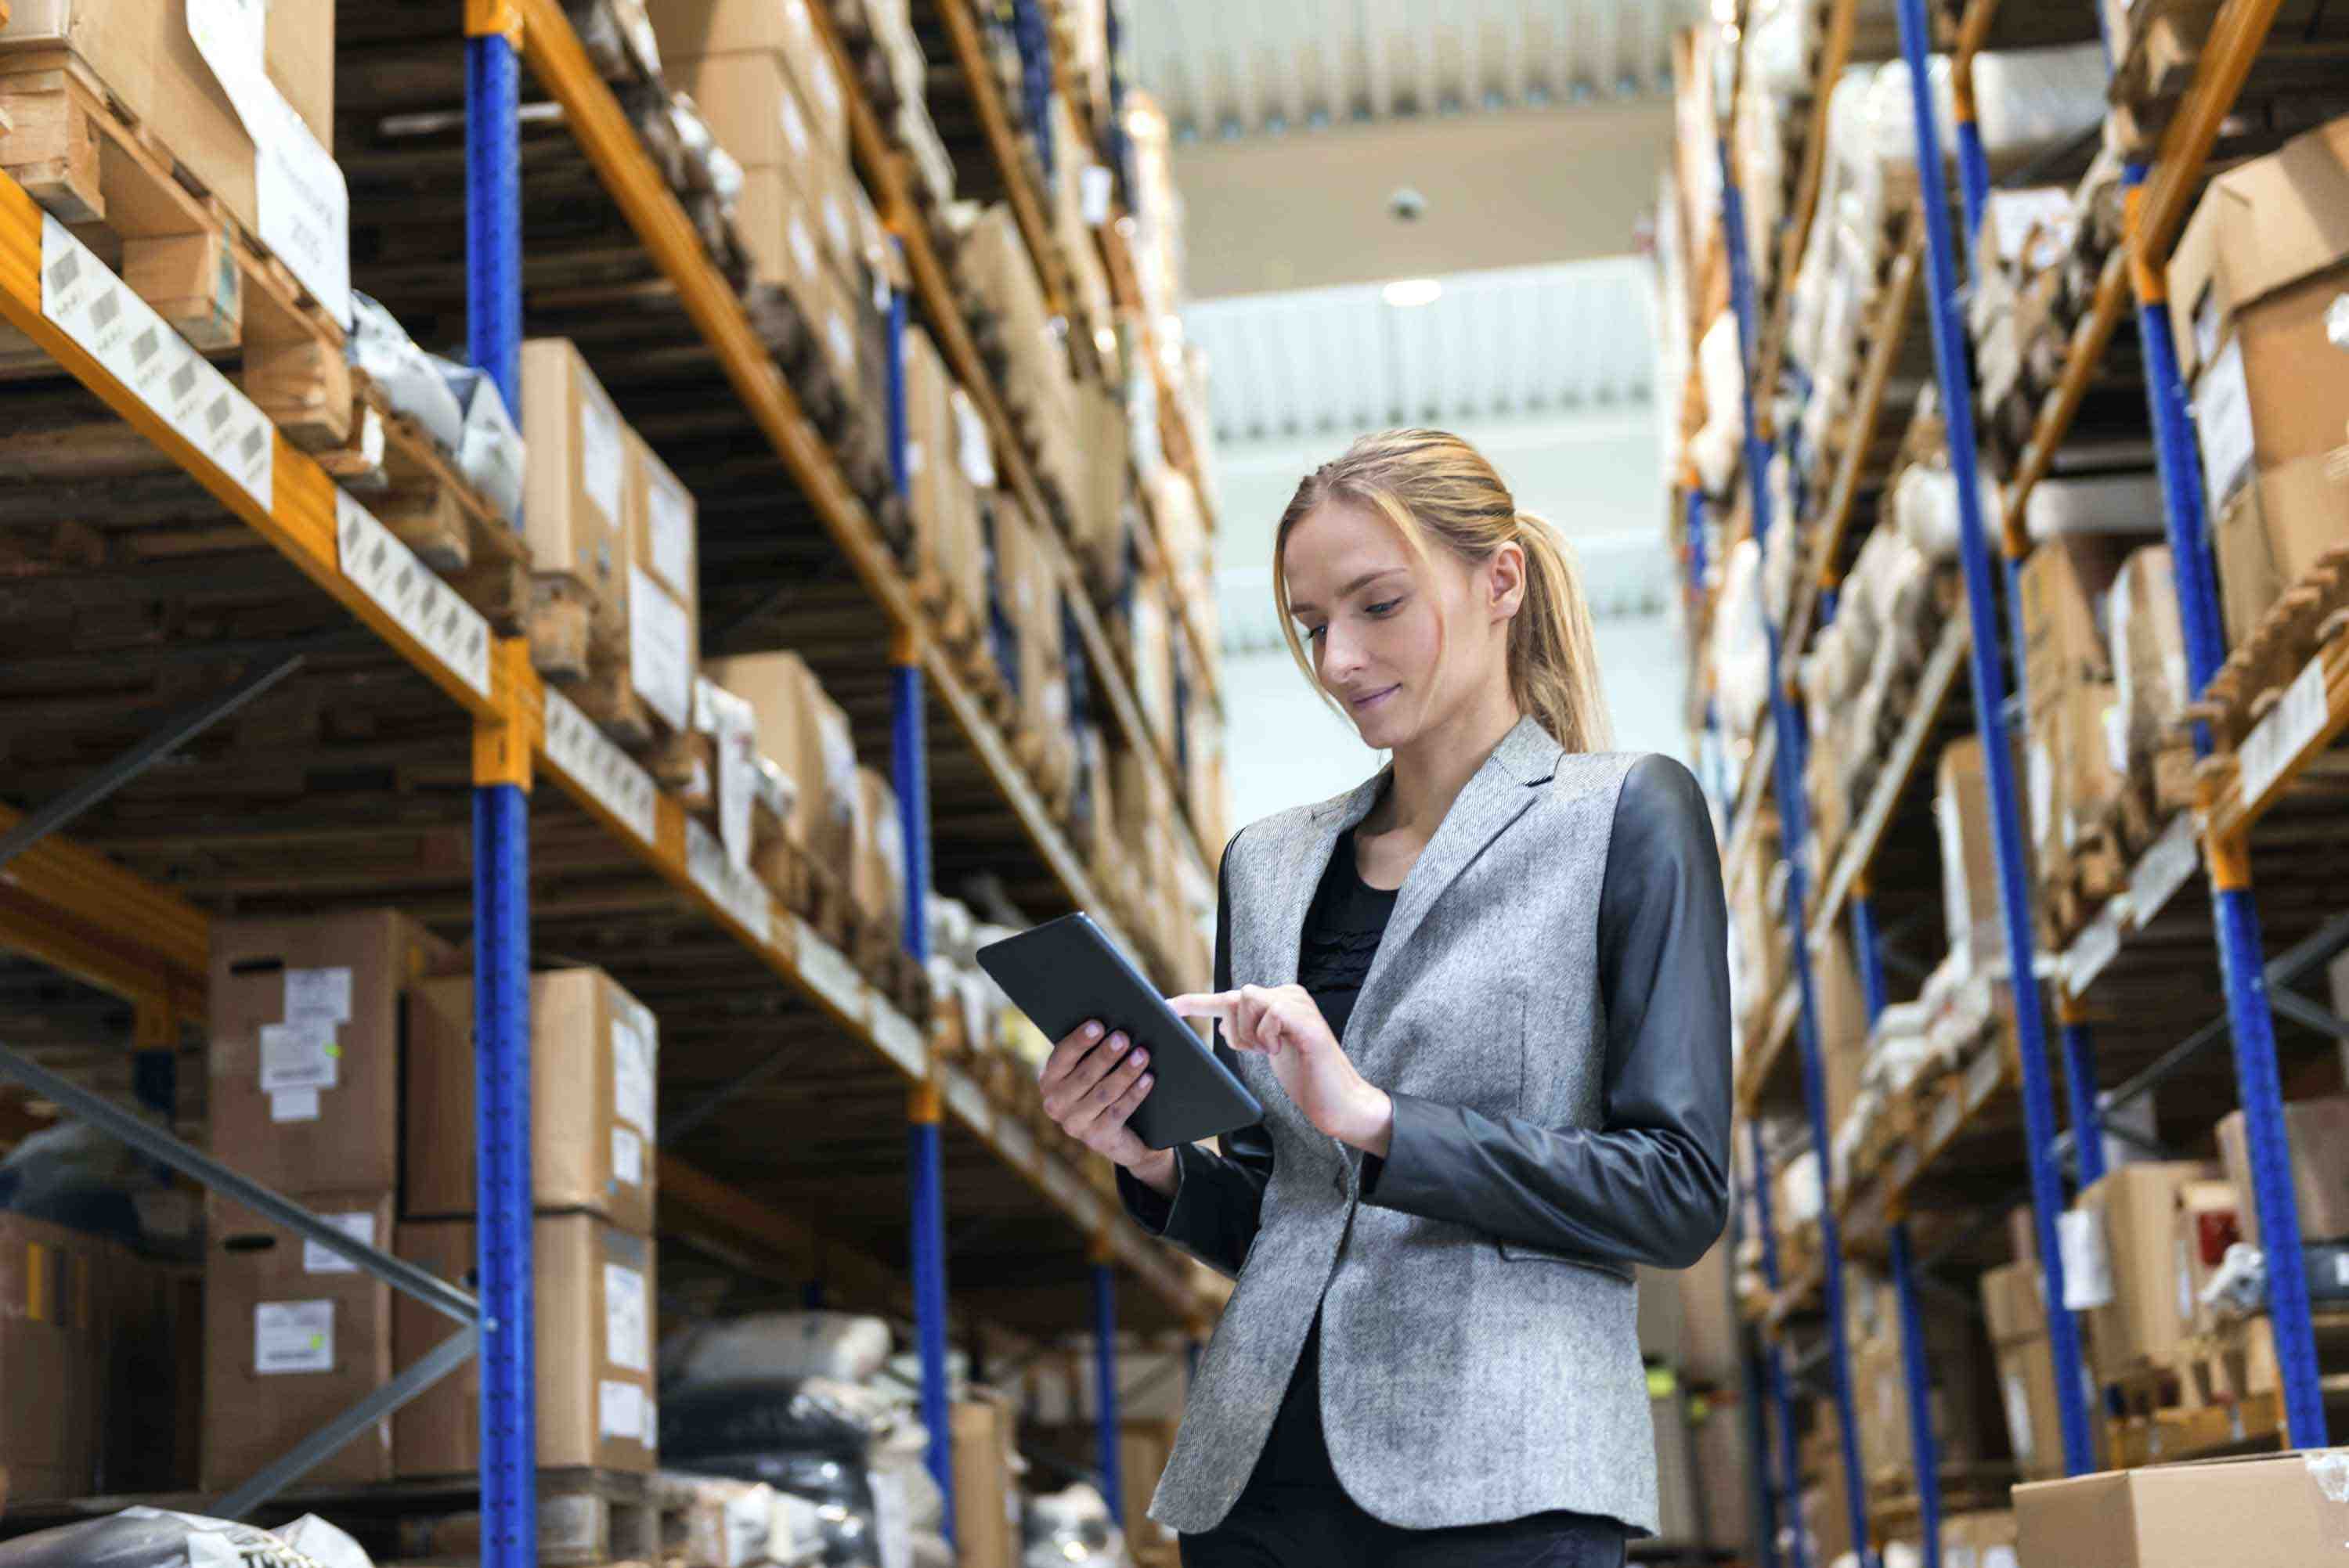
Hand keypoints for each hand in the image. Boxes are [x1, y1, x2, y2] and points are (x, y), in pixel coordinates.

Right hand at [1039, 1021, 1170, 1186]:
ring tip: (1142, 1055)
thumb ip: (1096, 1046)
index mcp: (1050, 1079)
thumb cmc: (1106, 1084)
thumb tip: (1119, 1017)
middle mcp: (1055, 1104)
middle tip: (1124, 1037)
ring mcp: (1075, 1124)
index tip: (1098, 1025)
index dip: (1079, 1041)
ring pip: (1103, 1093)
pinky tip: (1147, 1079)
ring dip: (1124, 1072)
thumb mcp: (1095, 1067)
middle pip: (1084, 1075)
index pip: (1062, 1056)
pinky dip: (1134, 1094)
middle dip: (1105, 1055)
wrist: (1122, 1134)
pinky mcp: (1097, 1139)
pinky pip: (1118, 1112)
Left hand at [1168, 985, 1393, 1155]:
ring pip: (1249, 999)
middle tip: (1260, 1052)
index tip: (1165, 1008)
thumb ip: (1249, 1033)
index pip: (1229, 997)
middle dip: (1237, 1029)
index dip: (1195, 1002)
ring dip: (1251, 1033)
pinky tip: (1280, 1050)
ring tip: (1273, 1051)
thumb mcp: (1269, 1050)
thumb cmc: (1307, 1079)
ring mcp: (1300, 1005)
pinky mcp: (1307, 1021)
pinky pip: (1270, 1013)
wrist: (1340, 1103)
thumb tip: (1224, 1022)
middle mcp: (1290, 995)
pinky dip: (1267, 1036)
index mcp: (1279, 1001)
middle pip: (1235, 996)